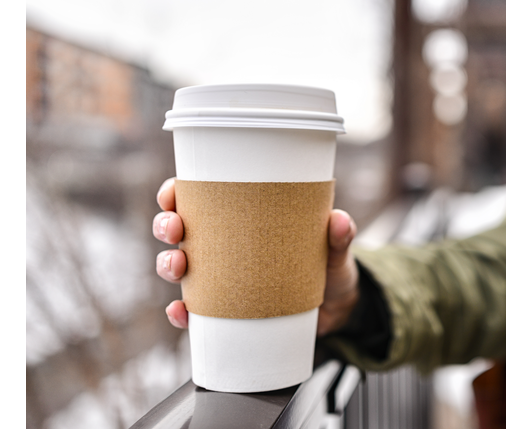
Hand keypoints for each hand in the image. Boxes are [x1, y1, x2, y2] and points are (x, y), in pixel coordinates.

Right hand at [152, 177, 359, 336]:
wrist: (335, 311)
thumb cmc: (328, 267)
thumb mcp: (334, 251)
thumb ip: (339, 237)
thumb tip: (339, 220)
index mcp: (241, 219)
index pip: (198, 197)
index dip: (174, 192)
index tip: (172, 193)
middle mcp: (223, 246)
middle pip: (178, 229)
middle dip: (166, 225)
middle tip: (175, 229)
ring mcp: (220, 278)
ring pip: (177, 267)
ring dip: (167, 264)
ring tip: (178, 266)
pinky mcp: (224, 311)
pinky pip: (193, 312)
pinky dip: (181, 314)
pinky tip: (181, 313)